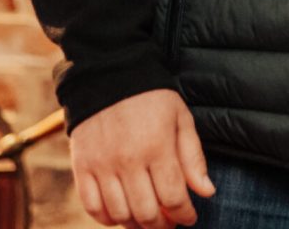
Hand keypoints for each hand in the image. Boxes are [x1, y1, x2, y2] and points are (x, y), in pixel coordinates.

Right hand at [69, 89, 214, 228]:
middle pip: (147, 213)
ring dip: (137, 225)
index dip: (184, 215)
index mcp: (157, 147)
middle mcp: (127, 160)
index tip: (189, 217)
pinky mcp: (81, 166)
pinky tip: (120, 214)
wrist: (107, 75)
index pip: (174, 198)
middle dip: (162, 226)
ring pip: (120, 214)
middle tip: (169, 223)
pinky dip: (107, 218)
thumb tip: (206, 193)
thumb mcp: (180, 118)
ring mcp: (101, 165)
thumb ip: (193, 157)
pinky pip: (92, 206)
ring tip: (147, 219)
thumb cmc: (151, 97)